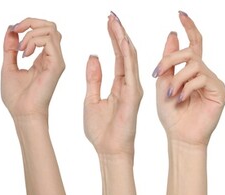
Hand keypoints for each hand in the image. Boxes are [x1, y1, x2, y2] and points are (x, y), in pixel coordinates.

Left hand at [1, 18, 65, 117]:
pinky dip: (34, 41)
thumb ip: (10, 48)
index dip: (28, 24)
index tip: (13, 31)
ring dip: (31, 34)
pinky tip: (24, 55)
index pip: (44, 31)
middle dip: (31, 22)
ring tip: (20, 50)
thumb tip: (11, 30)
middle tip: (16, 31)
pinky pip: (49, 41)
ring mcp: (56, 60)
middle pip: (51, 26)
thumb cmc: (17, 97)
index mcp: (43, 58)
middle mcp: (53, 57)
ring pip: (51, 30)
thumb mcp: (8, 66)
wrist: (22, 113)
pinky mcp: (57, 65)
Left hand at [84, 12, 142, 156]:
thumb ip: (94, 78)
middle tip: (112, 14)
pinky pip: (131, 70)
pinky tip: (122, 41)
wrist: (109, 151)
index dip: (113, 37)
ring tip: (115, 22)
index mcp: (119, 85)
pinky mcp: (133, 95)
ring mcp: (134, 88)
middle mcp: (130, 84)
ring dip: (122, 38)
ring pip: (130, 58)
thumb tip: (93, 56)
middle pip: (125, 52)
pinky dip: (127, 54)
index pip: (118, 55)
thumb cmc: (101, 131)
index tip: (108, 20)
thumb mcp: (91, 99)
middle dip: (118, 32)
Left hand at [154, 11, 224, 145]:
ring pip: (195, 65)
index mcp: (191, 70)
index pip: (193, 44)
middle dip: (171, 58)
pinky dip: (187, 87)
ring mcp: (214, 82)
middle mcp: (205, 73)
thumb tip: (173, 34)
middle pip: (191, 52)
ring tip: (172, 94)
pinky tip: (181, 99)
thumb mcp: (164, 83)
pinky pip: (202, 78)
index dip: (189, 28)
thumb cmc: (172, 115)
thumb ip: (168, 61)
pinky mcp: (220, 91)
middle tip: (158, 72)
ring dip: (178, 78)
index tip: (181, 14)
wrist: (180, 136)